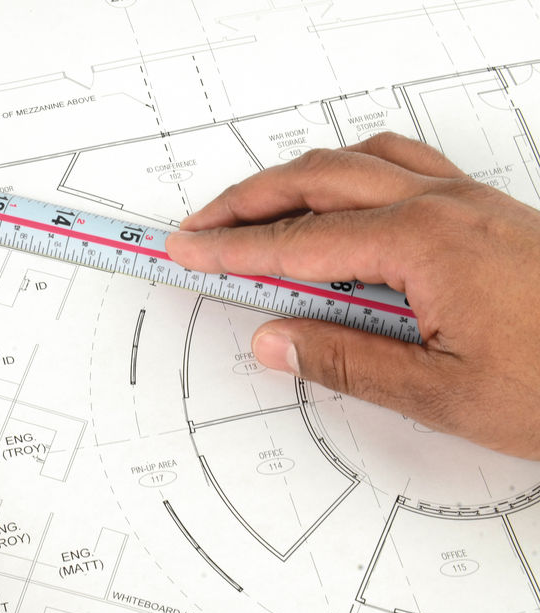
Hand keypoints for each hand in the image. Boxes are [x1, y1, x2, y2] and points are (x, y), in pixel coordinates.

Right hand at [166, 132, 539, 458]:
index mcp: (426, 243)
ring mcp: (466, 198)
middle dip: (245, 201)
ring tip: (252, 209)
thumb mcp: (446, 395)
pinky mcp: (482, 207)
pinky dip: (346, 170)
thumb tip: (275, 341)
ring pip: (354, 160)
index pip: (299, 243)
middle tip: (199, 226)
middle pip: (316, 180)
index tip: (187, 250)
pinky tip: (337, 197)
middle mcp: (443, 205)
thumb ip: (348, 362)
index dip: (233, 248)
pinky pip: (398, 161)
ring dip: (292, 179)